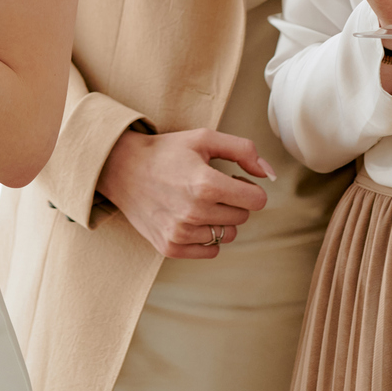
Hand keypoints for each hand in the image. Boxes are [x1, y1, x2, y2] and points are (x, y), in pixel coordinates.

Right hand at [97, 128, 273, 258]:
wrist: (122, 169)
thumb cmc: (166, 152)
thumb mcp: (204, 138)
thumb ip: (244, 150)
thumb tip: (270, 174)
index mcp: (206, 184)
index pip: (257, 200)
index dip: (248, 187)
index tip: (232, 179)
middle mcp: (194, 212)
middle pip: (242, 217)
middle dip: (233, 202)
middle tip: (210, 187)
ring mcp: (180, 232)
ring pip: (227, 235)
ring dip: (219, 220)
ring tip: (198, 202)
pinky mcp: (170, 247)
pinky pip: (210, 252)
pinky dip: (206, 237)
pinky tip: (190, 218)